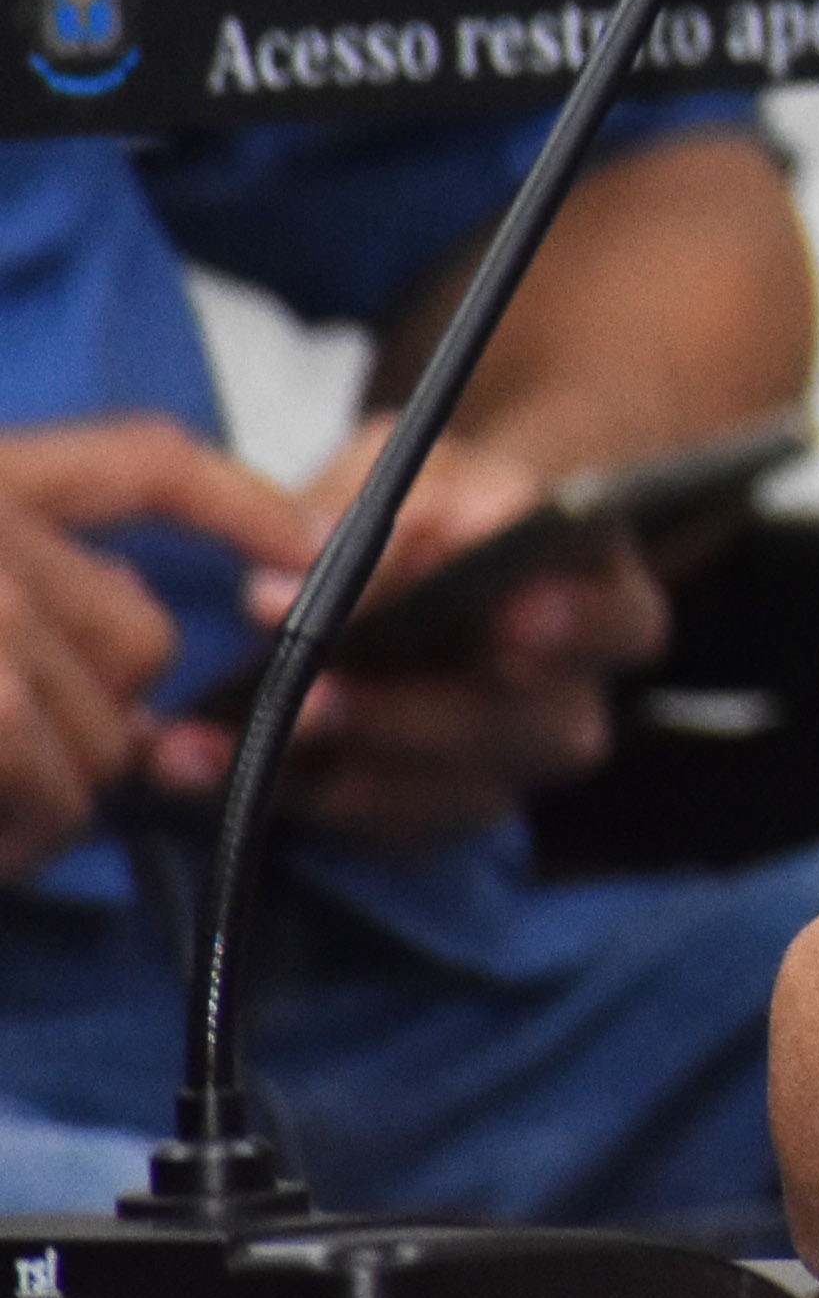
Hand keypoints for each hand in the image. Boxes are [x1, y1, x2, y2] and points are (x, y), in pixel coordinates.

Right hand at [0, 416, 318, 876]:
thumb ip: (28, 556)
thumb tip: (139, 608)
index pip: (143, 465)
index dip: (239, 506)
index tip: (311, 551)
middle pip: (139, 640)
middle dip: (103, 717)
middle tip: (23, 764)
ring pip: (107, 733)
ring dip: (54, 792)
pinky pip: (62, 792)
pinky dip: (27, 832)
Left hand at [143, 421, 664, 851]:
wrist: (419, 567)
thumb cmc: (433, 505)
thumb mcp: (409, 471)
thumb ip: (371, 517)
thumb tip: (284, 592)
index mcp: (603, 593)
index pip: (618, 619)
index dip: (574, 625)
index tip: (509, 621)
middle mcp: (574, 694)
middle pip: (532, 725)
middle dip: (418, 713)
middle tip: (327, 695)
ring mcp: (509, 766)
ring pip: (454, 792)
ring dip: (343, 765)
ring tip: (242, 734)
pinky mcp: (434, 813)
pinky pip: (374, 827)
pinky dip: (284, 795)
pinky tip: (201, 763)